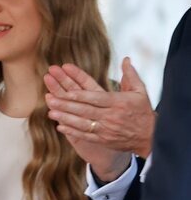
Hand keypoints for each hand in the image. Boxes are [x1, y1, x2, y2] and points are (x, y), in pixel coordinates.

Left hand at [45, 59, 151, 176]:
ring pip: (82, 123)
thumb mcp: (141, 92)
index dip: (80, 94)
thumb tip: (126, 59)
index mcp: (118, 102)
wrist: (151, 137)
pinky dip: (72, 131)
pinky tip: (60, 126)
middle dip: (66, 104)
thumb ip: (131, 75)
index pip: (95, 97)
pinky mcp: (103, 140)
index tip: (66, 90)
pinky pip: (85, 136)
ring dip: (65, 118)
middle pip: (85, 110)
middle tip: (50, 98)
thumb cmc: (143, 112)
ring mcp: (106, 129)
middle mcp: (111, 116)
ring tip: (51, 111)